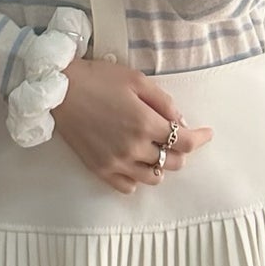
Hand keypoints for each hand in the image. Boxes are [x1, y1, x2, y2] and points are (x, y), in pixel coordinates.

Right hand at [51, 58, 214, 194]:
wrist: (58, 90)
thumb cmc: (98, 79)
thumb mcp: (137, 80)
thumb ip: (163, 102)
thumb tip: (180, 121)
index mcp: (144, 123)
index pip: (184, 141)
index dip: (200, 138)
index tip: (207, 133)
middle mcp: (133, 148)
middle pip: (173, 162)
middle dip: (181, 150)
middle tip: (177, 137)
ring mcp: (115, 162)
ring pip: (153, 177)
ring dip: (161, 165)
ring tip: (156, 150)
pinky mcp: (99, 169)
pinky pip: (127, 186)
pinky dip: (138, 178)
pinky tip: (137, 163)